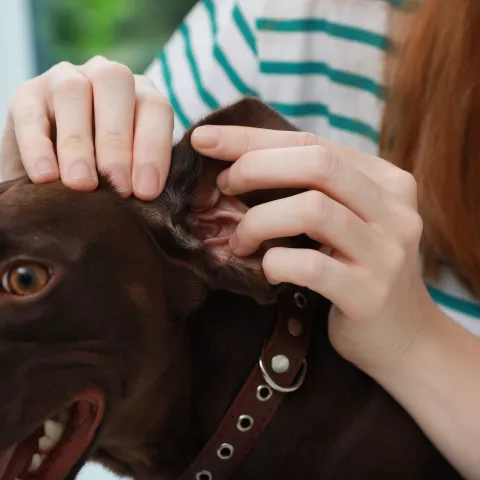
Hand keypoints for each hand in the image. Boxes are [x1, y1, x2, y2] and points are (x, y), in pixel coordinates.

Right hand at [0, 56, 172, 198]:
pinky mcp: (27, 94)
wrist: (56, 174)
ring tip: (82, 184)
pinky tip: (46, 178)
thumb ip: (143, 175)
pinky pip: (31, 114)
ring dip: (79, 143)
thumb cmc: (107, 177)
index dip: (153, 149)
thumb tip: (149, 195)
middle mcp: (105, 76)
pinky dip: (38, 147)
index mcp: (141, 93)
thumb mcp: (132, 173)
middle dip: (118, 143)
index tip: (146, 192)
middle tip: (118, 189)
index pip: (155, 108)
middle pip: (115, 86)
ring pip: (72, 92)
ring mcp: (64, 78)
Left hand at [191, 125, 437, 372]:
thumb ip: (311, 190)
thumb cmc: (357, 270)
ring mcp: (386, 251)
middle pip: (317, 164)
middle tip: (223, 186)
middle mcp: (393, 209)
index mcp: (385, 180)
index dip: (253, 138)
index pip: (312, 142)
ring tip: (240, 241)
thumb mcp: (344, 220)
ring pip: (313, 210)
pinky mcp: (371, 293)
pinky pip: (312, 266)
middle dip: (255, 167)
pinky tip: (268, 270)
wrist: (404, 335)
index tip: (205, 139)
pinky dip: (277, 263)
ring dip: (259, 221)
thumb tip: (238, 164)